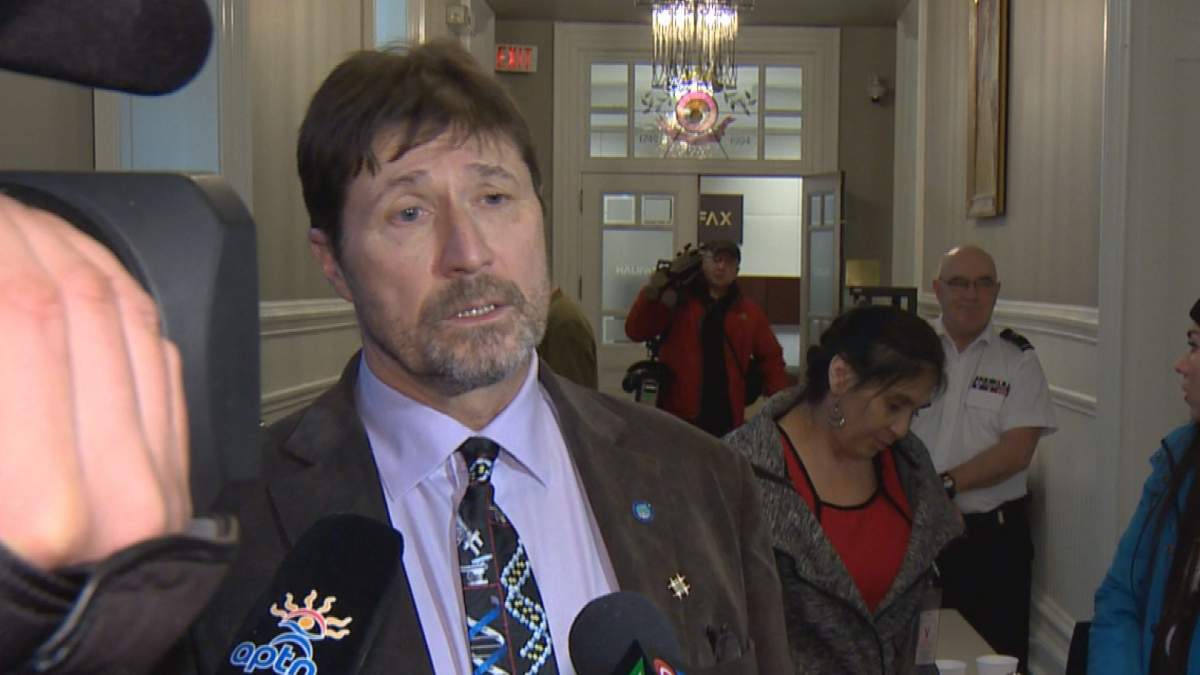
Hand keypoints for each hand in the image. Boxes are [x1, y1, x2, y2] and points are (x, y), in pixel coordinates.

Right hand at [0, 194, 190, 570]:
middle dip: (33, 237)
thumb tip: (4, 289)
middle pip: (84, 306)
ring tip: (31, 230)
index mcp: (39, 508)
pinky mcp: (179, 483)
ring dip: (81, 258)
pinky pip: (164, 364)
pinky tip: (91, 281)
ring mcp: (160, 488)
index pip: (26, 315)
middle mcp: (117, 497)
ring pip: (136, 323)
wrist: (54, 663)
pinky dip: (126, 307)